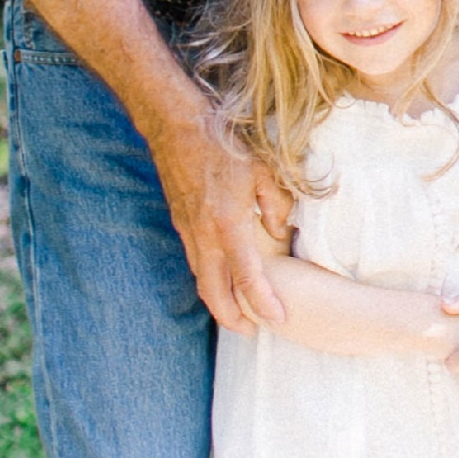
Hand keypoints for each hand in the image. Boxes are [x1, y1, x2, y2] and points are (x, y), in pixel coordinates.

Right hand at [156, 108, 291, 332]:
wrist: (176, 126)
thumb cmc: (223, 143)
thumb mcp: (263, 169)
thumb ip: (277, 204)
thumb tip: (281, 231)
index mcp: (227, 224)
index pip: (247, 277)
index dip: (263, 303)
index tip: (279, 320)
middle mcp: (204, 235)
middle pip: (215, 293)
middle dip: (233, 318)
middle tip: (254, 331)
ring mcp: (188, 231)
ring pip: (202, 280)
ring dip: (219, 302)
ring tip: (240, 313)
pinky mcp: (181, 224)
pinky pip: (196, 263)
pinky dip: (210, 281)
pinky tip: (223, 280)